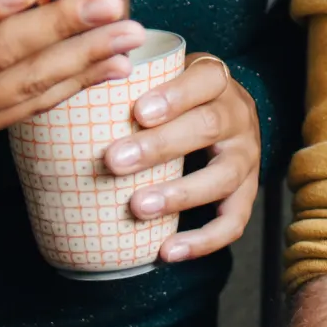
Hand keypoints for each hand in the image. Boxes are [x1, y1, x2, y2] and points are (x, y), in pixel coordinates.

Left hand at [103, 53, 259, 262]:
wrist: (224, 115)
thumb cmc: (180, 97)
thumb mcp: (166, 75)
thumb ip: (134, 76)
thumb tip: (79, 79)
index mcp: (217, 82)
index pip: (206, 79)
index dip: (176, 95)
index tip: (139, 111)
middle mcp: (239, 117)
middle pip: (209, 127)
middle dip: (160, 146)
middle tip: (115, 161)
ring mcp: (247, 157)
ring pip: (223, 176)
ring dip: (180, 194)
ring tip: (138, 207)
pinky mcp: (248, 193)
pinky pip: (234, 221)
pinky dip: (203, 240)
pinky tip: (168, 251)